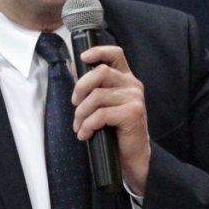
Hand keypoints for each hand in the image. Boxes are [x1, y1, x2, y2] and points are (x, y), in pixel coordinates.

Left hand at [72, 45, 150, 193]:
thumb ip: (94, 87)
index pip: (115, 53)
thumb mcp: (105, 104)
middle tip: (74, 104)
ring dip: (81, 114)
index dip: (97, 52)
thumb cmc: (116, 130)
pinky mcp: (133, 113)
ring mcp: (134, 98)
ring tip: (79, 127)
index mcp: (126, 78)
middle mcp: (132, 84)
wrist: (133, 156)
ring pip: (97, 96)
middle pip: (100, 72)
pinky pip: (101, 114)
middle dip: (80, 88)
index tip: (82, 58)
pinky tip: (85, 135)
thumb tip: (74, 68)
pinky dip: (88, 126)